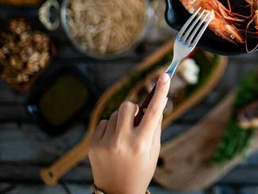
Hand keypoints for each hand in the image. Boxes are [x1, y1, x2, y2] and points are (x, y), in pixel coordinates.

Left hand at [89, 73, 170, 193]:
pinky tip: (112, 143)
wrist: (117, 192)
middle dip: (134, 108)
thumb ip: (155, 125)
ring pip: (115, 114)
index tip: (164, 76)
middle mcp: (123, 142)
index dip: (160, 92)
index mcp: (142, 143)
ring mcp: (106, 143)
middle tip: (136, 120)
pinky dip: (110, 128)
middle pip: (128, 106)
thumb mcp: (153, 150)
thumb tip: (158, 100)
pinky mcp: (93, 144)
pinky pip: (103, 122)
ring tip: (124, 138)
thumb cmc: (141, 169)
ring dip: (121, 120)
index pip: (153, 112)